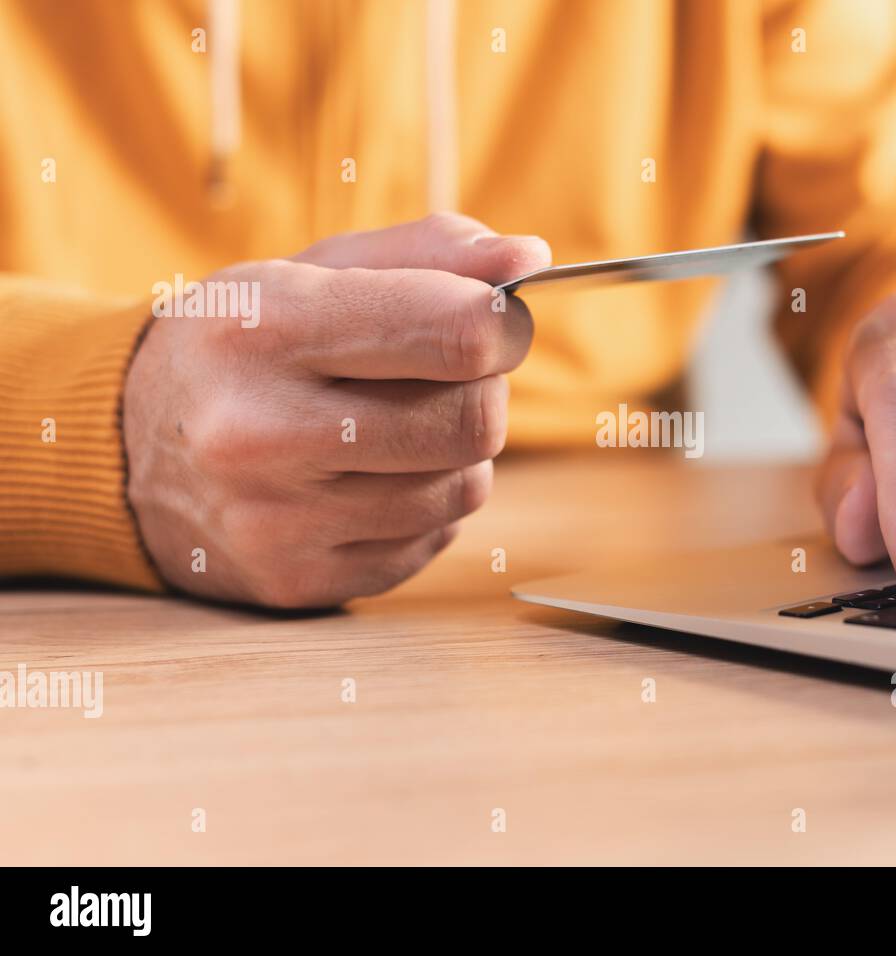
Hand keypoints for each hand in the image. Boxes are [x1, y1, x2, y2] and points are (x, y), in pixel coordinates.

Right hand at [123, 214, 549, 607]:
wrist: (126, 447)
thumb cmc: (245, 342)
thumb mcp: (315, 269)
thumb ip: (429, 253)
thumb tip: (529, 261)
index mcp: (265, 327)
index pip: (454, 334)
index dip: (501, 326)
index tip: (496, 322)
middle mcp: (258, 432)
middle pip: (471, 423)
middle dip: (481, 393)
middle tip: (447, 377)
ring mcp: (275, 520)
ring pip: (463, 489)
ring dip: (455, 454)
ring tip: (393, 428)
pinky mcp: (297, 581)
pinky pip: (432, 540)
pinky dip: (424, 506)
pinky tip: (367, 480)